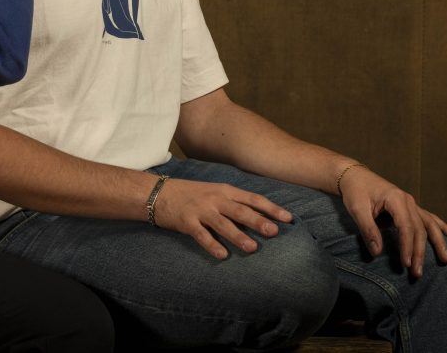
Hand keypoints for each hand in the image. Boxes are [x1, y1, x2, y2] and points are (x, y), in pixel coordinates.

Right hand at [150, 178, 292, 259]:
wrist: (158, 193)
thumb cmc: (191, 194)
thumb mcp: (214, 191)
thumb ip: (233, 202)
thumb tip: (259, 215)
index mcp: (225, 190)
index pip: (252, 199)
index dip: (271, 208)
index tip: (288, 218)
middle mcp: (215, 199)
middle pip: (240, 211)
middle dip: (258, 221)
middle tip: (274, 232)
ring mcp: (201, 210)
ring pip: (223, 224)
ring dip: (238, 236)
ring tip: (252, 248)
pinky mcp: (187, 222)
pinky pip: (201, 235)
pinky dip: (212, 245)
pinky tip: (222, 255)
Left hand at [337, 166, 446, 278]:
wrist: (355, 176)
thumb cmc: (355, 192)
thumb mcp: (357, 209)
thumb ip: (367, 230)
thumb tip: (377, 253)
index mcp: (396, 199)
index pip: (406, 227)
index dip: (407, 246)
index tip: (406, 264)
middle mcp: (408, 201)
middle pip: (419, 229)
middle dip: (420, 252)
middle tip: (417, 273)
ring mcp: (412, 203)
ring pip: (430, 224)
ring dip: (438, 243)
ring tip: (446, 260)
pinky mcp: (411, 207)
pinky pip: (430, 218)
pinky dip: (443, 228)